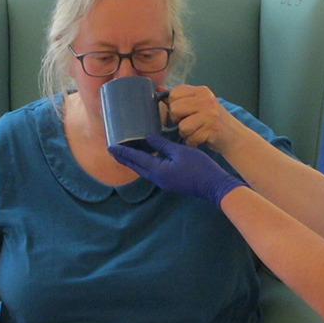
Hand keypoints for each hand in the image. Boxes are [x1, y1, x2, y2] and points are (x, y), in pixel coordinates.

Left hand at [108, 134, 246, 205]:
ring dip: (133, 162)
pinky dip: (144, 165)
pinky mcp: (170, 182)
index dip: (123, 152)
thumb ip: (163, 144)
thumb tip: (147, 137)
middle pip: (136, 167)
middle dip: (124, 158)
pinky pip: (151, 172)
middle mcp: (157, 178)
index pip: (136, 159)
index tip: (110, 147)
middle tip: (113, 150)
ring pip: (143, 171)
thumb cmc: (199, 167)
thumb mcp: (180, 151)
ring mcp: (163, 182)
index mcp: (158, 170)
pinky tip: (145, 159)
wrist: (213, 185)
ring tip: (125, 154)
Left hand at [166, 85, 243, 151]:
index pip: (174, 93)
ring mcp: (210, 114)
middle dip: (177, 120)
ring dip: (186, 134)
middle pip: (175, 108)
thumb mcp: (198, 105)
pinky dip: (193, 142)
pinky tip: (201, 139)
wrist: (235, 137)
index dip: (173, 105)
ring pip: (182, 126)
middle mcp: (206, 99)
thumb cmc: (212, 121)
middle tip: (188, 124)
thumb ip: (180, 99)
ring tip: (195, 132)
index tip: (182, 113)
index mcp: (201, 90)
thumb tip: (158, 89)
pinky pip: (191, 138)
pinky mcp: (212, 128)